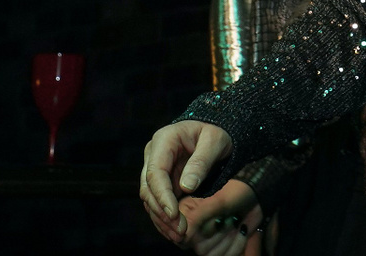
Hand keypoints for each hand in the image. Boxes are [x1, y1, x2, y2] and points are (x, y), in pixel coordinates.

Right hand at [139, 120, 231, 244]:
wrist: (216, 130)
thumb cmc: (217, 131)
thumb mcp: (215, 141)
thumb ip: (201, 161)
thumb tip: (186, 187)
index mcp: (164, 140)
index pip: (155, 173)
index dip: (162, 196)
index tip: (174, 214)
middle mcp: (154, 155)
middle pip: (149, 188)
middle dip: (162, 212)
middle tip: (180, 231)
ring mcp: (156, 168)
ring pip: (150, 198)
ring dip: (162, 219)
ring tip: (179, 235)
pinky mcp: (162, 180)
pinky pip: (158, 201)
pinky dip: (165, 217)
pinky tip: (175, 230)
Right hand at [177, 180, 261, 255]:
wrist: (256, 194)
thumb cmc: (236, 192)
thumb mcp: (217, 201)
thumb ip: (196, 217)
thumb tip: (182, 236)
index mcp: (186, 215)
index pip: (180, 235)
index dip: (193, 234)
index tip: (214, 221)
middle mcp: (193, 230)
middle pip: (198, 248)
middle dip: (219, 234)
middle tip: (228, 217)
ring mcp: (206, 241)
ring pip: (210, 254)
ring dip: (229, 238)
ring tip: (235, 222)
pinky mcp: (220, 247)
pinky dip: (237, 244)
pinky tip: (242, 230)